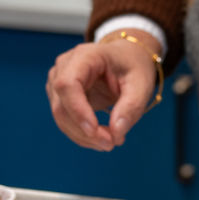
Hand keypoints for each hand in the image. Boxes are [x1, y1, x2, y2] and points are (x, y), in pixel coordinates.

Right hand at [46, 30, 159, 150]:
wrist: (126, 58)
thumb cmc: (133, 66)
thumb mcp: (141, 84)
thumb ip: (131, 107)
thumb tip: (116, 133)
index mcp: (84, 56)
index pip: (68, 84)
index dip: (78, 110)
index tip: (95, 131)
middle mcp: (64, 66)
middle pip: (62, 106)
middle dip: (84, 131)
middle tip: (111, 143)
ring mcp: (57, 81)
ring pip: (61, 117)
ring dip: (83, 136)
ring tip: (111, 141)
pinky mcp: (60, 96)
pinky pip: (65, 120)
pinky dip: (82, 134)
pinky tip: (101, 138)